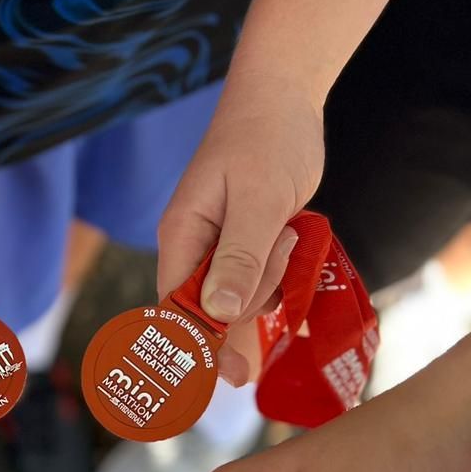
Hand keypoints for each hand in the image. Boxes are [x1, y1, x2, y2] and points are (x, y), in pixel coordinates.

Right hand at [156, 70, 322, 327]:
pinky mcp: (243, 247)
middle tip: (283, 243)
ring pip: (240, 299)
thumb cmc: (268, 139)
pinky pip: (257, 283)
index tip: (234, 374)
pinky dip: (279, 274)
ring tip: (288, 230)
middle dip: (254, 296)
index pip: (178, 310)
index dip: (201, 347)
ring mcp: (218, 249)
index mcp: (182, 237)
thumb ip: (241, 257)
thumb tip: (218, 313)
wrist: (282, 97)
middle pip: (214, 311)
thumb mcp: (260, 199)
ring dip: (271, 280)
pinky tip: (292, 240)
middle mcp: (192, 249)